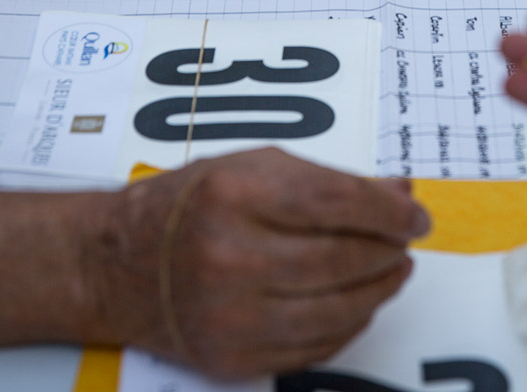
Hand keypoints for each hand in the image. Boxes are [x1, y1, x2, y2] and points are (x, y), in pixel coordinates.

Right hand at [94, 149, 429, 377]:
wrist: (112, 263)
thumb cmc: (186, 206)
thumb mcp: (254, 168)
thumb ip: (329, 182)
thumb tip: (399, 196)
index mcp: (237, 195)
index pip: (338, 203)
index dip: (389, 213)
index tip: (415, 217)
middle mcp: (231, 257)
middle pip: (344, 259)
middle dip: (388, 251)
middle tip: (405, 243)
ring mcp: (231, 315)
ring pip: (339, 309)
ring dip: (378, 290)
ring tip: (390, 271)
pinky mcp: (234, 357)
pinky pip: (316, 346)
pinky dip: (348, 324)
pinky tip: (355, 302)